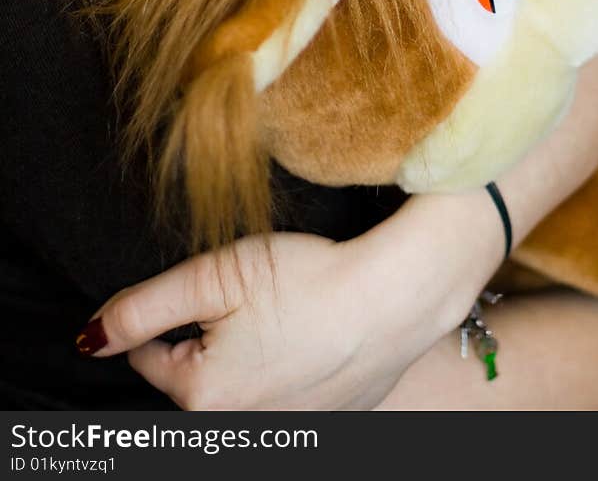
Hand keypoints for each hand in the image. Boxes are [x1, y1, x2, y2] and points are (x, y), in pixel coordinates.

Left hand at [76, 190, 501, 410]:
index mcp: (201, 396)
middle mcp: (238, 429)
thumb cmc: (308, 279)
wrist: (397, 296)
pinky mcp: (324, 422)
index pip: (150, 355)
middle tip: (254, 295)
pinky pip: (285, 396)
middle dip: (210, 336)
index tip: (214, 287)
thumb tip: (92, 338)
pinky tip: (313, 334)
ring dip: (249, 353)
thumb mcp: (215, 276)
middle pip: (196, 375)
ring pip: (242, 385)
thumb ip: (144, 308)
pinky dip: (289, 367)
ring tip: (286, 313)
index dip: (174, 310)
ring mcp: (285, 430)